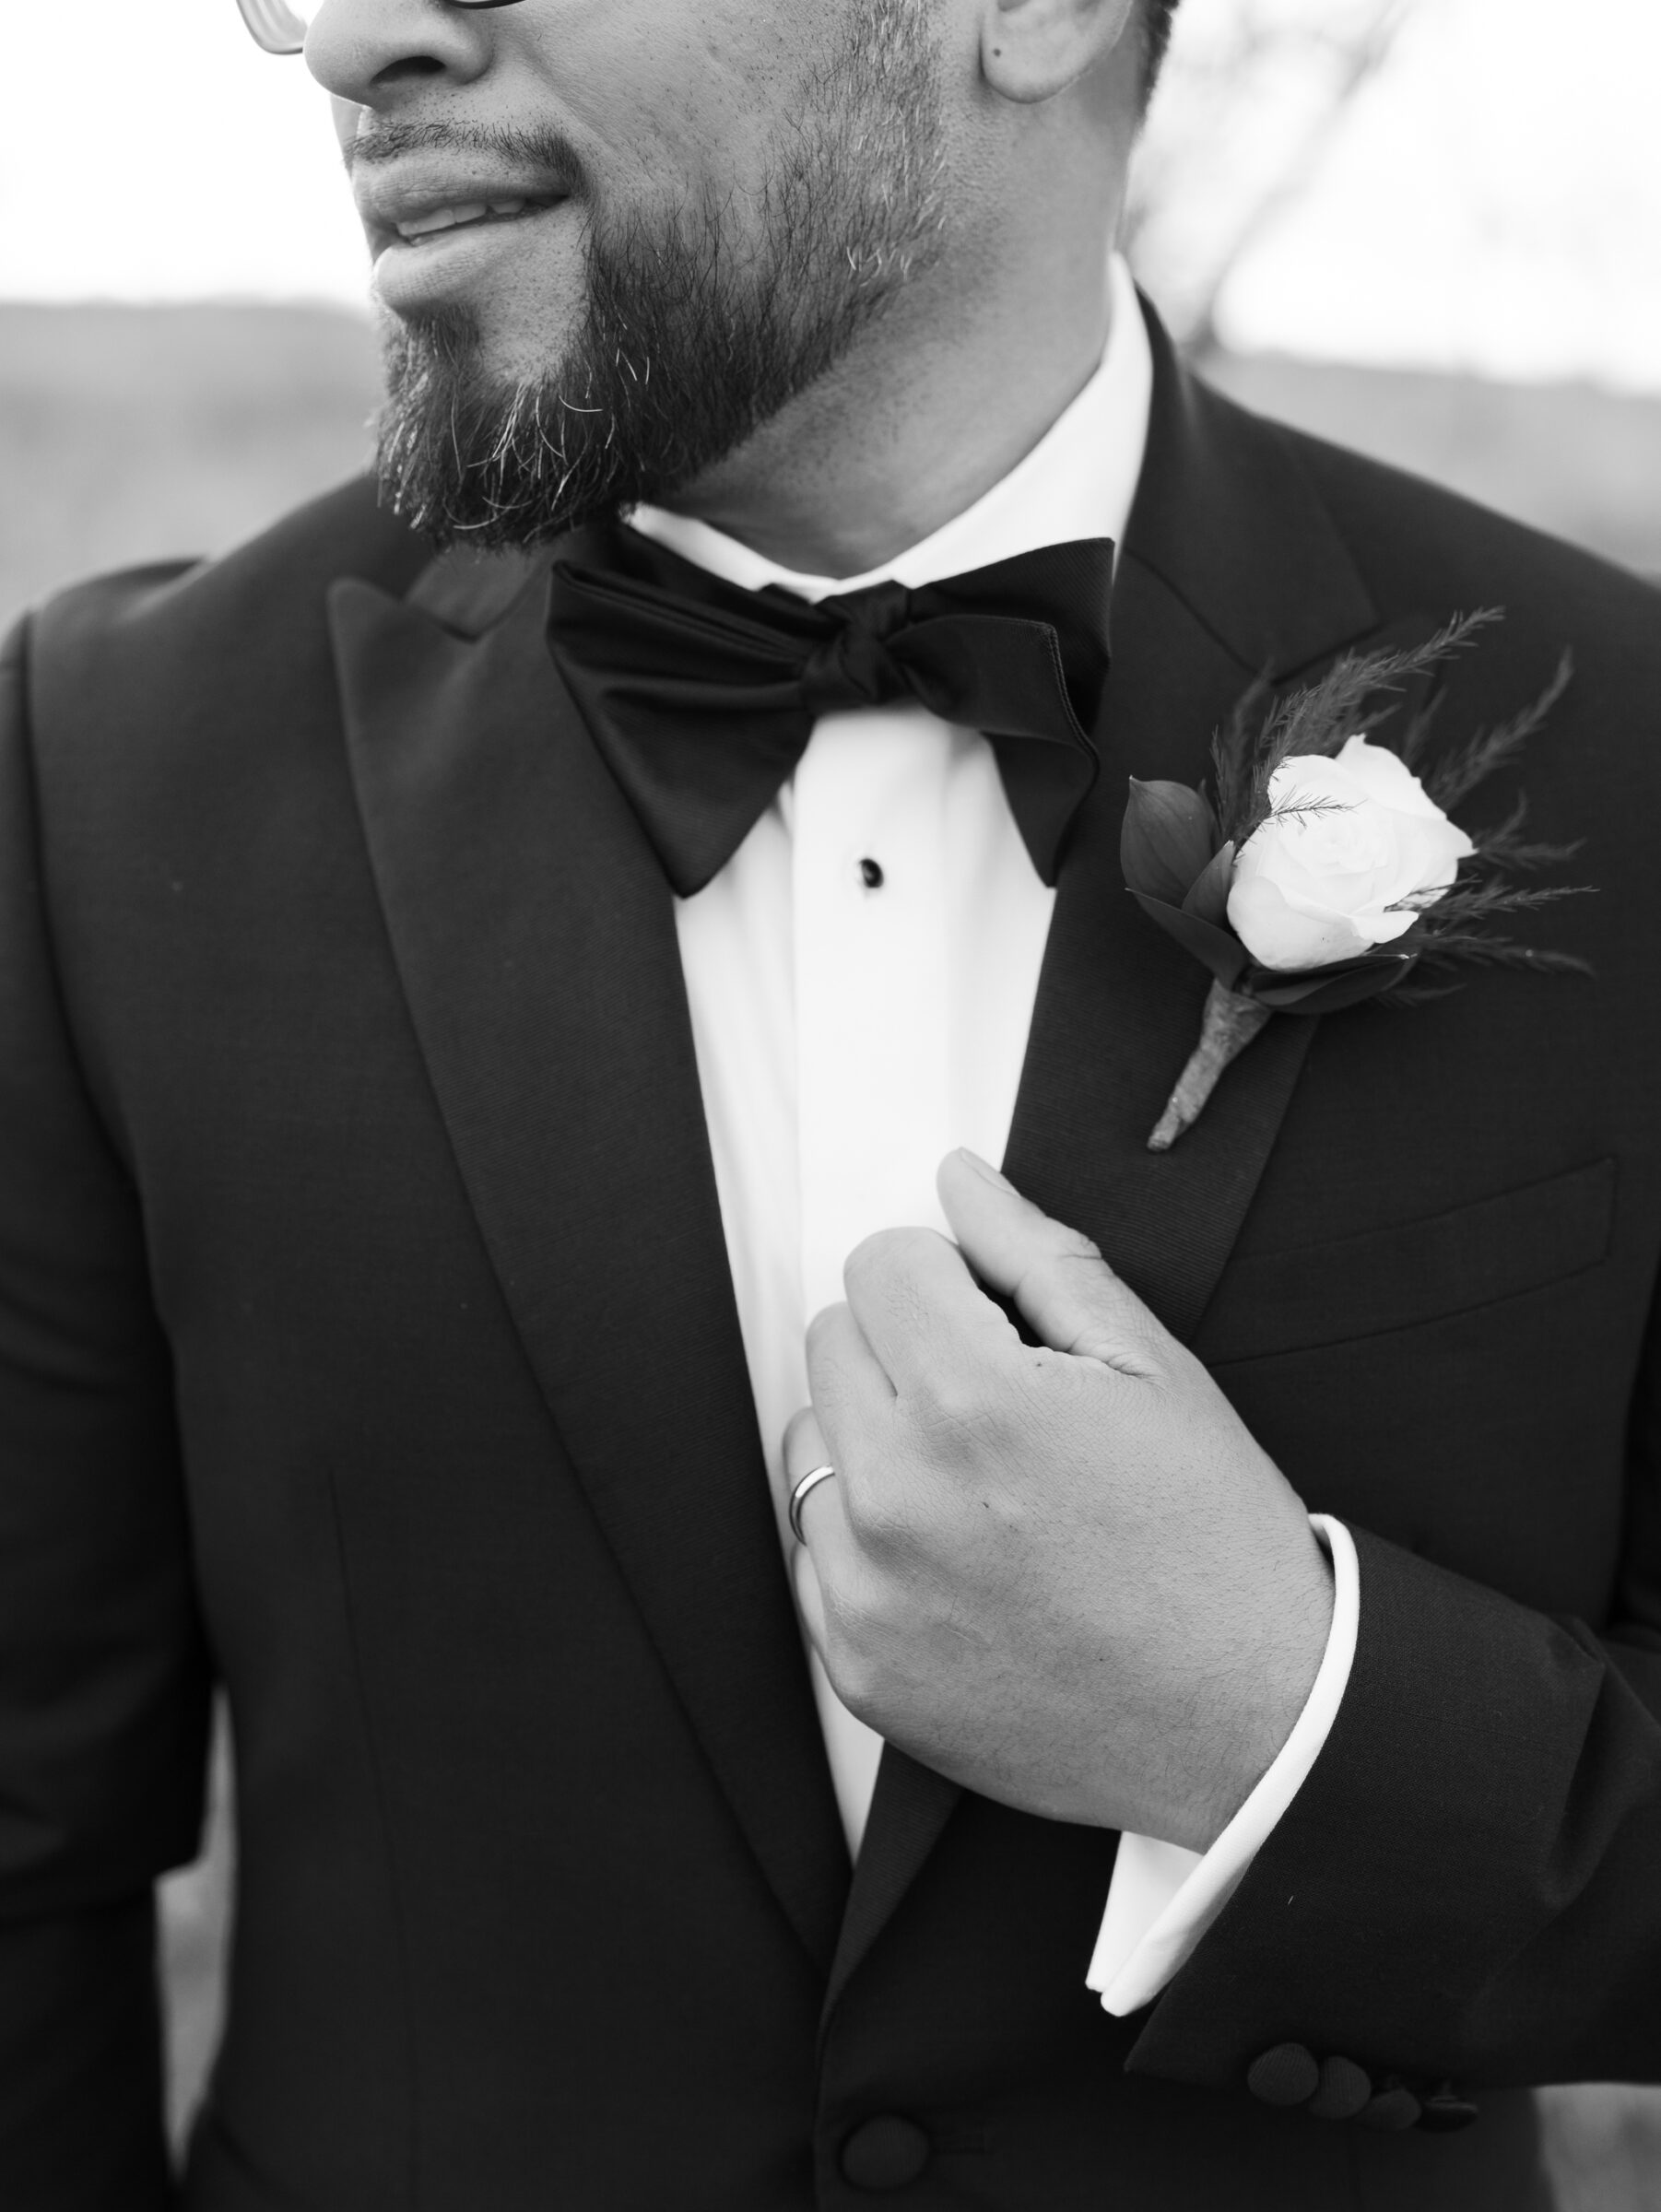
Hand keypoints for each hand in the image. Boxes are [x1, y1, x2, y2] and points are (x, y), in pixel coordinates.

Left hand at [785, 1150, 1333, 1849]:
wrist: (1253, 1720)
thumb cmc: (1212, 1538)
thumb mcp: (1152, 1367)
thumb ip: (1037, 1256)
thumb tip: (956, 1179)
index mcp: (971, 1401)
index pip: (881, 1262)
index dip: (951, 1280)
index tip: (1002, 1328)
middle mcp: (898, 1496)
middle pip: (834, 1339)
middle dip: (909, 1348)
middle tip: (1004, 1409)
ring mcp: (868, 1591)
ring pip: (813, 1441)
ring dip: (877, 1442)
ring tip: (984, 1489)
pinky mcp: (858, 1666)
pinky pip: (815, 1550)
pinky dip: (871, 1542)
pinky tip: (965, 1562)